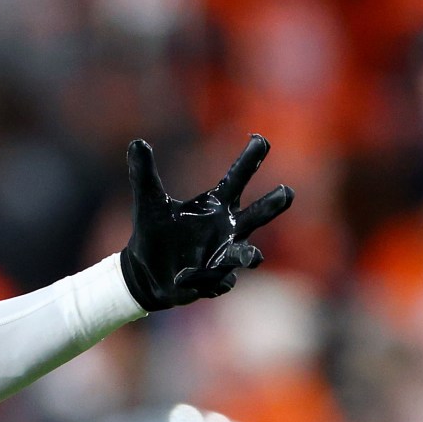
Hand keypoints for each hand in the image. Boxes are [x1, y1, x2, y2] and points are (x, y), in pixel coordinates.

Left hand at [119, 135, 292, 310]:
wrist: (145, 273)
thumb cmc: (155, 234)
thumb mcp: (148, 203)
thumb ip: (144, 175)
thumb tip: (135, 142)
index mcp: (216, 206)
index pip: (238, 178)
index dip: (249, 159)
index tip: (259, 139)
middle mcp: (228, 229)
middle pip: (258, 215)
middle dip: (272, 205)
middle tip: (286, 192)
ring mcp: (224, 256)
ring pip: (246, 254)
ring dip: (249, 255)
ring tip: (252, 256)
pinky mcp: (213, 281)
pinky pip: (218, 281)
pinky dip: (206, 281)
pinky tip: (186, 278)